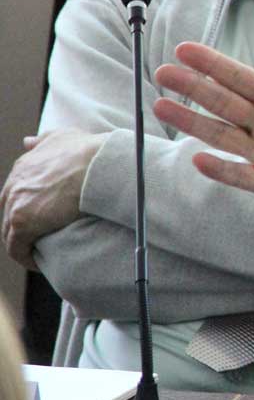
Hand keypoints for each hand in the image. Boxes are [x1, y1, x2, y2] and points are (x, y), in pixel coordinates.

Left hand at [2, 130, 103, 267]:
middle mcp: (14, 184)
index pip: (17, 193)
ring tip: (41, 253)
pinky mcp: (22, 222)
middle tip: (42, 236)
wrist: (97, 165)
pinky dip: (25, 257)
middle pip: (9, 212)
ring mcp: (16, 203)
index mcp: (23, 167)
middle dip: (22, 225)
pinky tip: (39, 262)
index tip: (44, 217)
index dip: (28, 207)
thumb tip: (27, 141)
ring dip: (23, 243)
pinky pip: (16, 248)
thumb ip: (44, 140)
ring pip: (10, 232)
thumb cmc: (88, 151)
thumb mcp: (64, 137)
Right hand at [153, 41, 253, 215]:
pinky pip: (238, 174)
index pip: (241, 78)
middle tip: (163, 73)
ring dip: (192, 122)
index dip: (214, 65)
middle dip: (193, 87)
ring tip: (161, 106)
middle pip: (223, 102)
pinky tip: (198, 159)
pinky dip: (219, 169)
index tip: (184, 50)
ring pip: (220, 134)